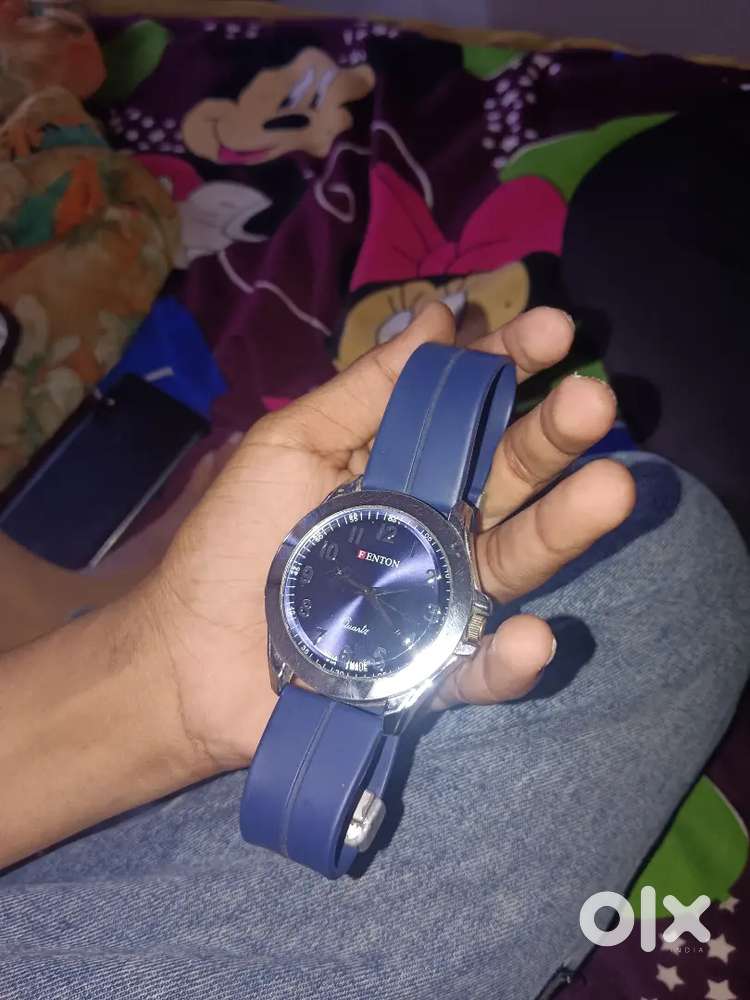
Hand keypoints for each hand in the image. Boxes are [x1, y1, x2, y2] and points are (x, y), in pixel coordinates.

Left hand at [146, 305, 634, 772]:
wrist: (186, 658)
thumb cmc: (231, 543)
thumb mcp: (288, 447)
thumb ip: (362, 389)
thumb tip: (436, 314)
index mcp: (401, 467)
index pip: (471, 411)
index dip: (510, 368)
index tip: (555, 328)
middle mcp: (434, 526)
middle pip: (508, 479)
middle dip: (553, 437)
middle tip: (594, 399)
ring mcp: (437, 600)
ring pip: (513, 562)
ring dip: (564, 530)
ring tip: (610, 490)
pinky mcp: (425, 672)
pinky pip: (475, 669)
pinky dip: (506, 661)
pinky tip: (530, 636)